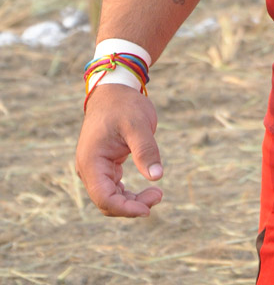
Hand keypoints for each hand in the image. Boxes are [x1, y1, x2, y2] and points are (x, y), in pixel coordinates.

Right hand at [76, 85, 163, 217]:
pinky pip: (114, 189)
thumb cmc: (124, 105)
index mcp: (91, 162)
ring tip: (156, 194)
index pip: (104, 198)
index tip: (147, 209)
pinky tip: (147, 189)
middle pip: (107, 202)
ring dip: (132, 201)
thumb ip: (146, 150)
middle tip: (159, 195)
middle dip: (132, 205)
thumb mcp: (138, 124)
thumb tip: (157, 177)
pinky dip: (129, 193)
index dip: (125, 208)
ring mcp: (95, 169)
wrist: (114, 90)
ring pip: (111, 198)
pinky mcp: (105, 166)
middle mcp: (89, 169)